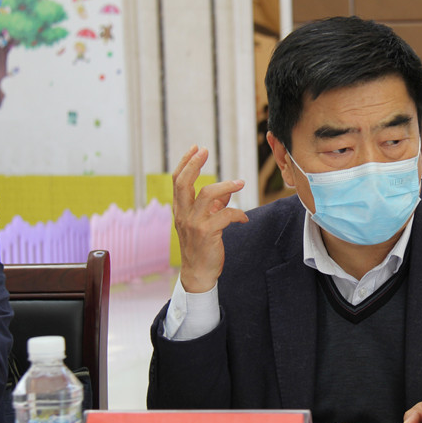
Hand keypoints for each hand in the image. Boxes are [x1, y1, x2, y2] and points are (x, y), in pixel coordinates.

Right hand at [172, 145, 248, 292]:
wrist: (198, 274)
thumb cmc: (202, 248)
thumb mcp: (203, 224)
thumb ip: (213, 207)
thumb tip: (226, 193)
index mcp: (180, 210)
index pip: (177, 181)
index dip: (185, 162)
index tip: (195, 148)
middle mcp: (183, 214)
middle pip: (183, 182)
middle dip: (193, 163)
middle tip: (205, 150)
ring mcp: (193, 224)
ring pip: (207, 195)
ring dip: (226, 186)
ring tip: (240, 183)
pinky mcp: (207, 233)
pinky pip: (225, 215)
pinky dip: (237, 214)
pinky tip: (243, 218)